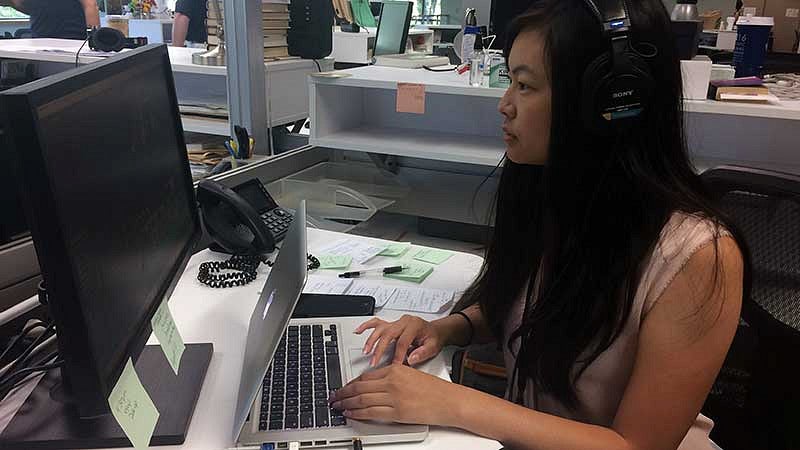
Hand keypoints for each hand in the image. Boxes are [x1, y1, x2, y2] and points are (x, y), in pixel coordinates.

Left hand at [330, 364, 466, 426]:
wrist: (449, 401)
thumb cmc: (434, 389)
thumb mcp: (411, 374)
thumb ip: (393, 377)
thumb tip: (375, 384)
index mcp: (395, 369)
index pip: (366, 375)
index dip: (351, 383)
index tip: (344, 387)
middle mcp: (392, 381)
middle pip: (360, 386)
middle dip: (343, 392)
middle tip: (334, 397)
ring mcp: (394, 397)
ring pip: (362, 398)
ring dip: (346, 402)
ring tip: (338, 406)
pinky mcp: (397, 412)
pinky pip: (371, 412)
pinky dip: (358, 412)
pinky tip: (351, 413)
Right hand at [355, 315, 444, 366]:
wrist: (435, 331)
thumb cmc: (433, 338)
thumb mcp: (433, 346)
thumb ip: (423, 352)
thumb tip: (411, 358)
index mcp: (414, 325)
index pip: (403, 341)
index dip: (398, 355)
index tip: (394, 366)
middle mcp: (403, 322)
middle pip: (388, 334)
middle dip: (380, 349)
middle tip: (374, 361)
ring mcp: (396, 322)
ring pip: (380, 328)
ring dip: (371, 340)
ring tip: (366, 351)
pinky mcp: (391, 324)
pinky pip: (376, 323)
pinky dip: (366, 326)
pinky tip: (358, 331)